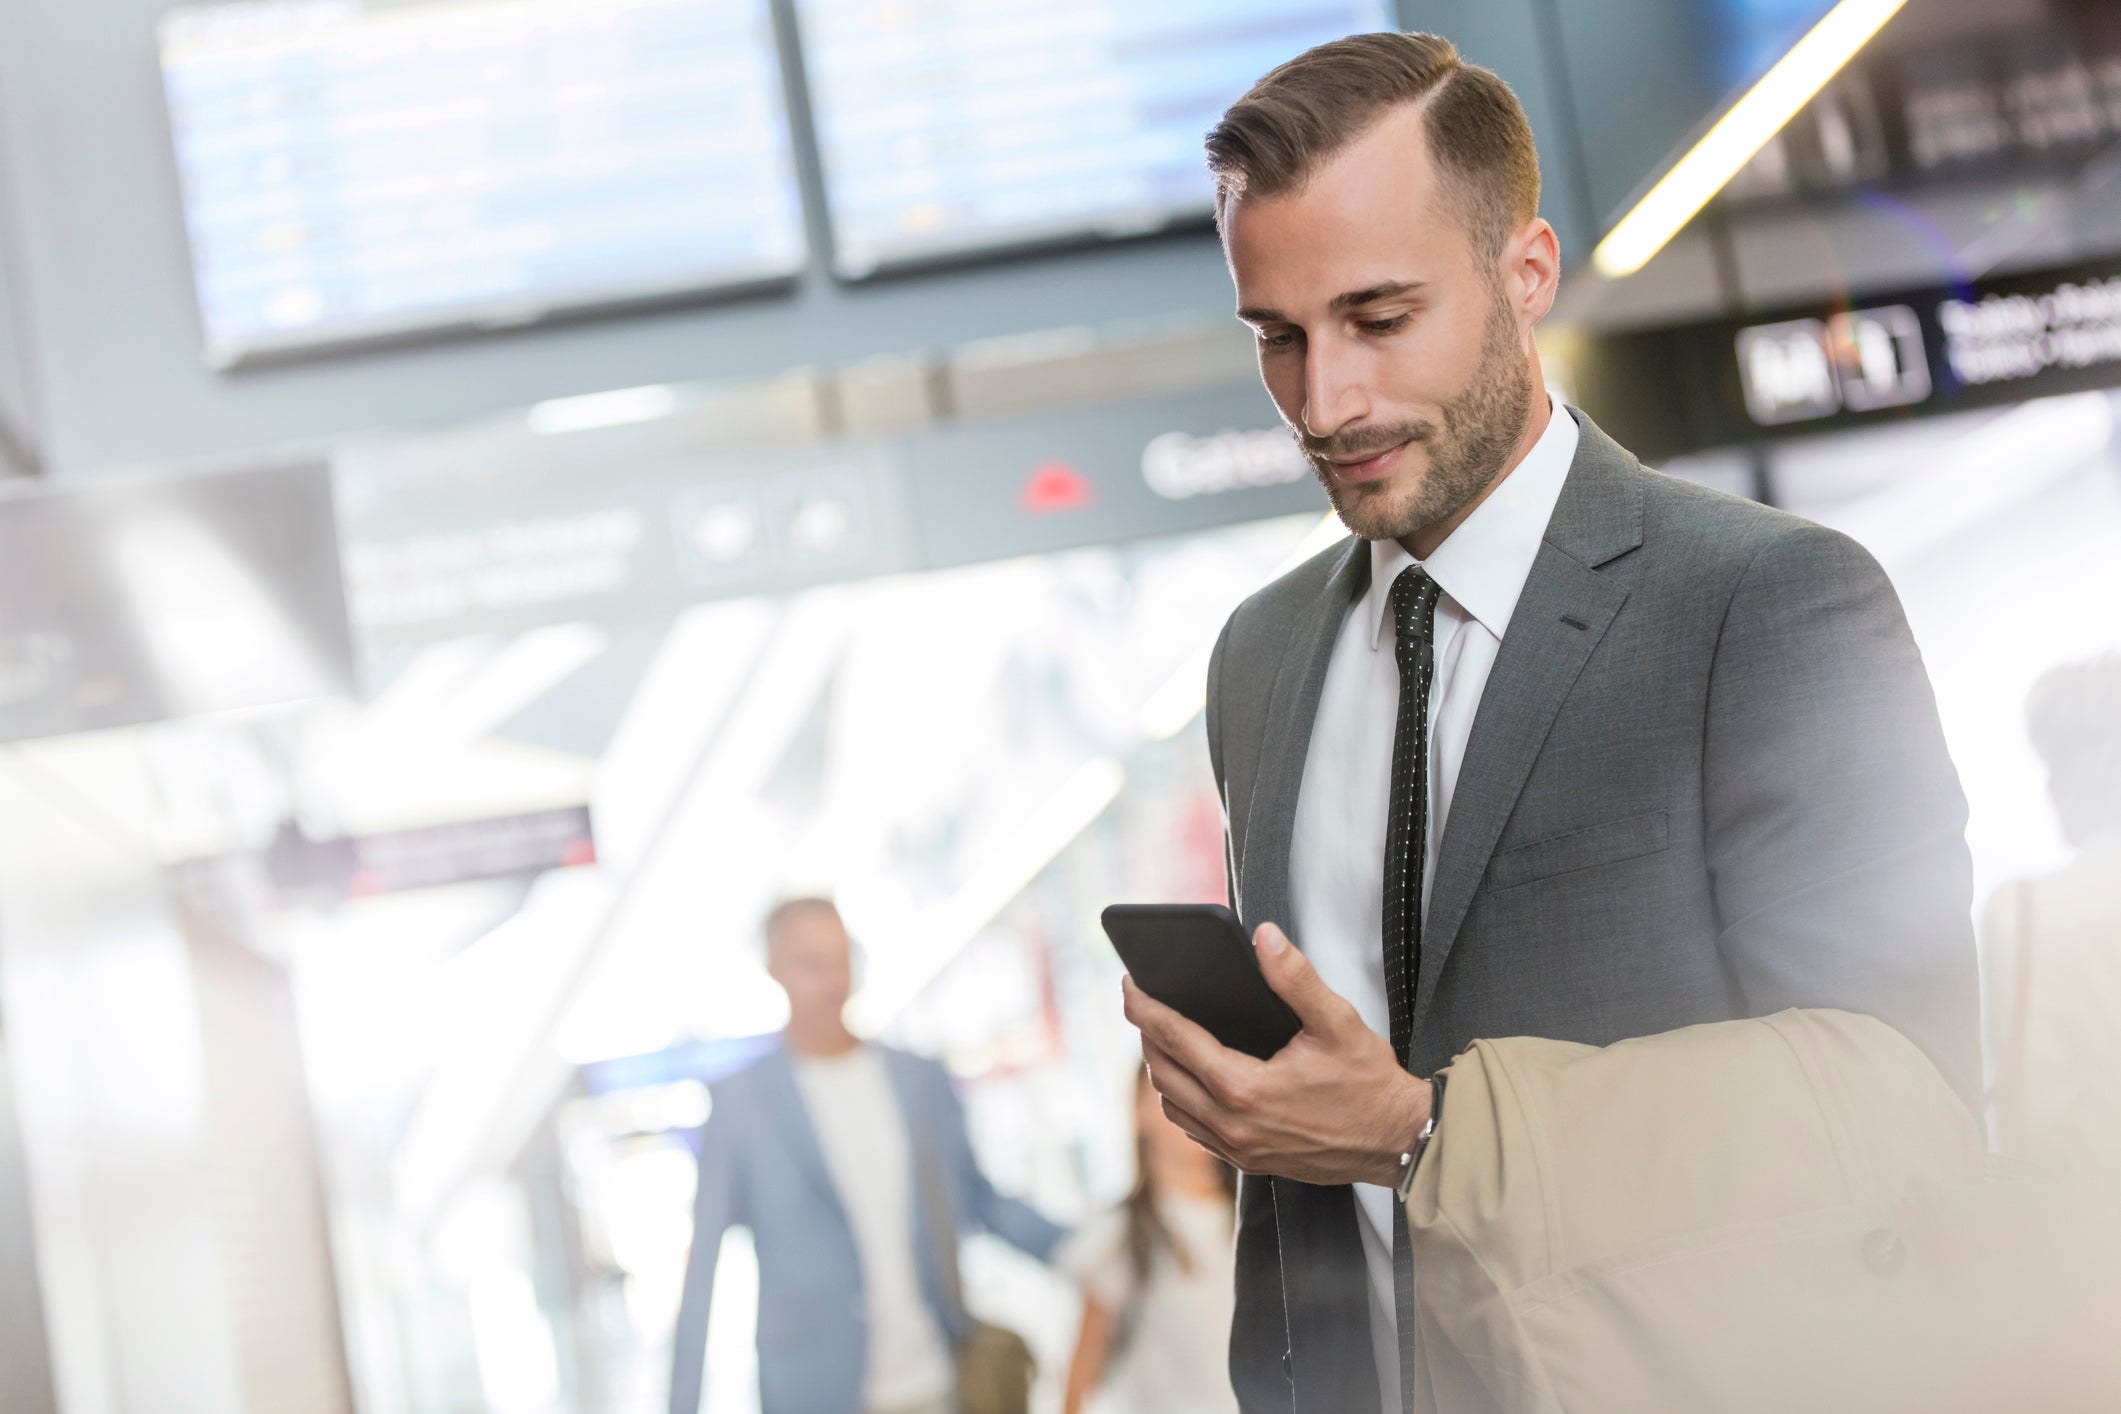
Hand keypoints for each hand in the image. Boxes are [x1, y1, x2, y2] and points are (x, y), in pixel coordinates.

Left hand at [1123, 921, 1430, 1187]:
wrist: (1397, 1142)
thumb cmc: (1370, 1084)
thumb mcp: (1338, 1021)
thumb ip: (1296, 978)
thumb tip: (1264, 939)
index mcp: (1245, 1089)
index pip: (1176, 1039)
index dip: (1146, 1008)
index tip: (1129, 985)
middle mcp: (1233, 1125)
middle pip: (1163, 1074)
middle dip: (1147, 1035)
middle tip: (1143, 1003)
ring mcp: (1239, 1149)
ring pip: (1174, 1107)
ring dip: (1162, 1070)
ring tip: (1164, 1036)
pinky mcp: (1248, 1162)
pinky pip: (1195, 1129)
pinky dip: (1183, 1100)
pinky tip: (1194, 1077)